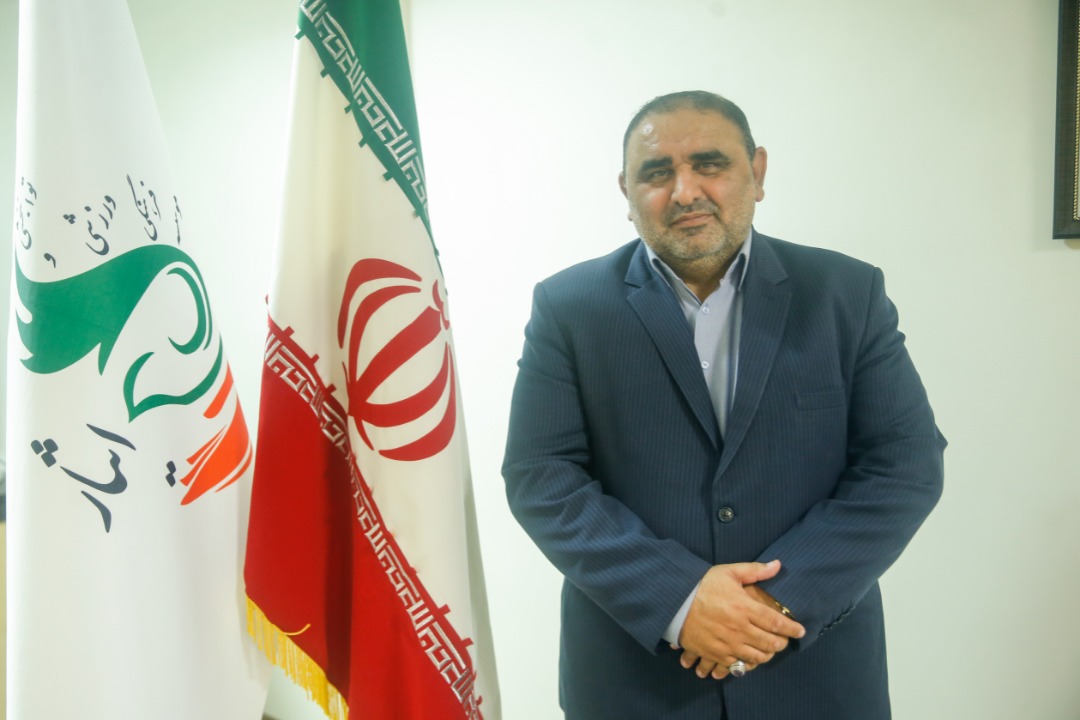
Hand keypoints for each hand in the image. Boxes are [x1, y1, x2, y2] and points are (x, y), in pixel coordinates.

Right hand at [675, 560, 804, 678]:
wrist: (674, 604)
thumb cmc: (702, 585)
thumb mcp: (728, 572)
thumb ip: (755, 570)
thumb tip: (778, 565)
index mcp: (745, 608)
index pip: (777, 622)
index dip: (792, 629)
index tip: (800, 631)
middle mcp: (740, 629)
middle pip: (771, 643)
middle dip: (782, 643)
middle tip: (784, 641)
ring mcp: (729, 644)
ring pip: (757, 657)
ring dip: (767, 655)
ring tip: (769, 650)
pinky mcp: (717, 654)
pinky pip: (739, 666)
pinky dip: (748, 664)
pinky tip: (750, 659)